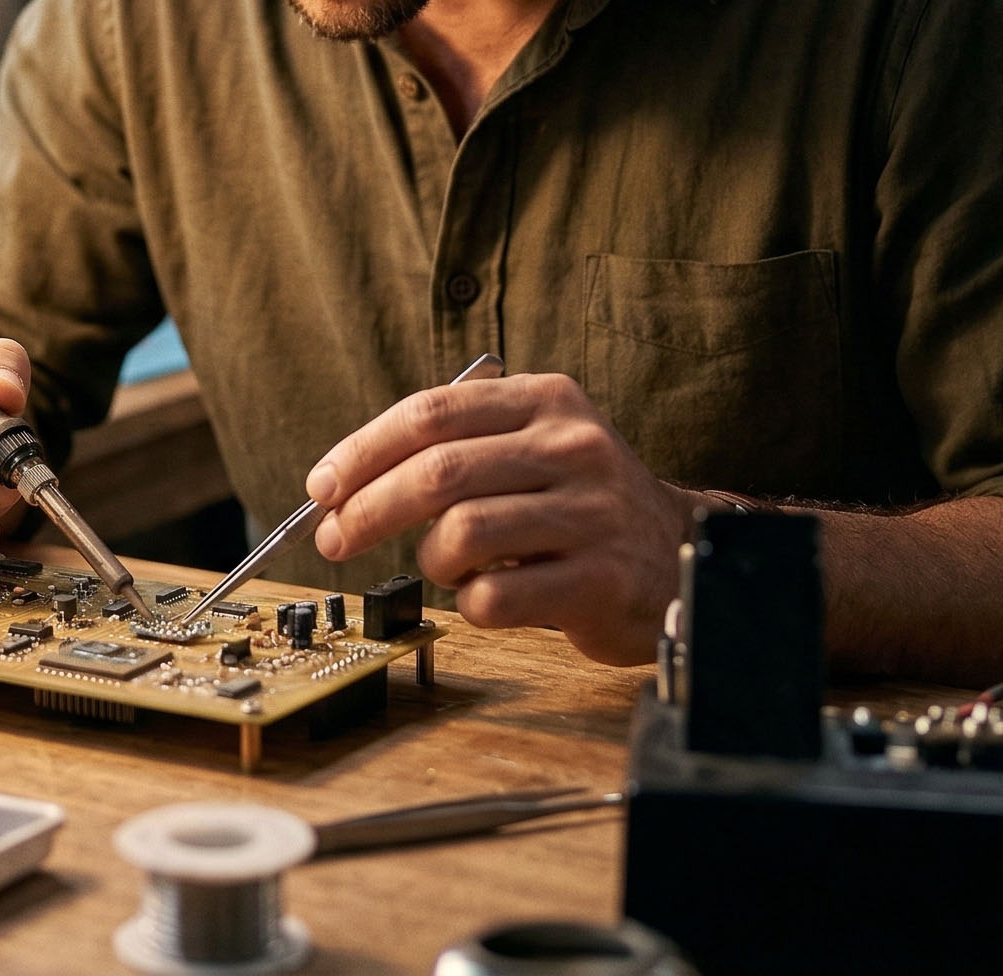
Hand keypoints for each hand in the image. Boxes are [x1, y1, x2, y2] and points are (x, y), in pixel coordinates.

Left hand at [305, 371, 697, 665]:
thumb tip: (343, 484)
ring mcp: (591, 513)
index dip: (362, 450)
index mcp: (547, 400)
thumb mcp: (534, 446)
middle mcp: (573, 447)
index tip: (321, 487)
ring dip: (430, 561)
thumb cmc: (581, 505)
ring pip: (460, 534)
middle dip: (367, 509)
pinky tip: (490, 594)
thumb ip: (455, 447)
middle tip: (334, 538)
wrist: (680, 558)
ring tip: (447, 566)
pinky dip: (469, 602)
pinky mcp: (599, 580)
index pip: (431, 412)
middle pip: (437, 471)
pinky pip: (494, 596)